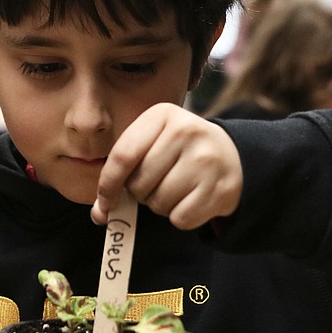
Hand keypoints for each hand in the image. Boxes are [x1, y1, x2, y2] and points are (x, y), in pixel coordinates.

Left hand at [91, 103, 242, 229]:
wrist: (231, 156)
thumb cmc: (178, 152)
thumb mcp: (152, 144)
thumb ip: (122, 173)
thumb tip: (100, 214)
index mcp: (162, 114)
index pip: (122, 156)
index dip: (108, 184)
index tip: (105, 202)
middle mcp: (186, 131)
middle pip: (139, 183)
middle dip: (139, 193)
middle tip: (156, 183)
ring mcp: (206, 160)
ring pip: (159, 203)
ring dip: (160, 205)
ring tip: (176, 188)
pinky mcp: (220, 188)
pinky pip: (180, 218)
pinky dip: (180, 216)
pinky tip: (191, 199)